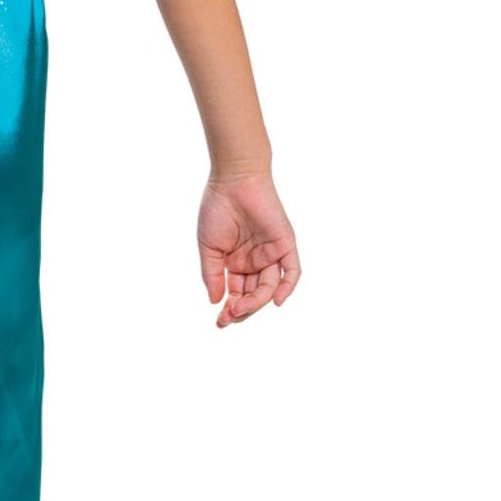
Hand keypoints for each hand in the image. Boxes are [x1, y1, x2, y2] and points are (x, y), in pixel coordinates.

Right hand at [198, 171, 300, 327]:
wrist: (233, 179)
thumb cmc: (217, 208)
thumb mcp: (209, 247)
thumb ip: (212, 274)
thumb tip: (215, 301)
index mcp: (235, 262)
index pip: (236, 293)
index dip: (229, 309)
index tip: (219, 321)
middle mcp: (255, 260)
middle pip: (252, 294)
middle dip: (241, 309)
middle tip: (228, 317)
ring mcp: (271, 253)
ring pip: (269, 286)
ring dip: (256, 302)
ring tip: (239, 308)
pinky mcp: (285, 244)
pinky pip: (292, 270)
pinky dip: (287, 286)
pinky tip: (276, 300)